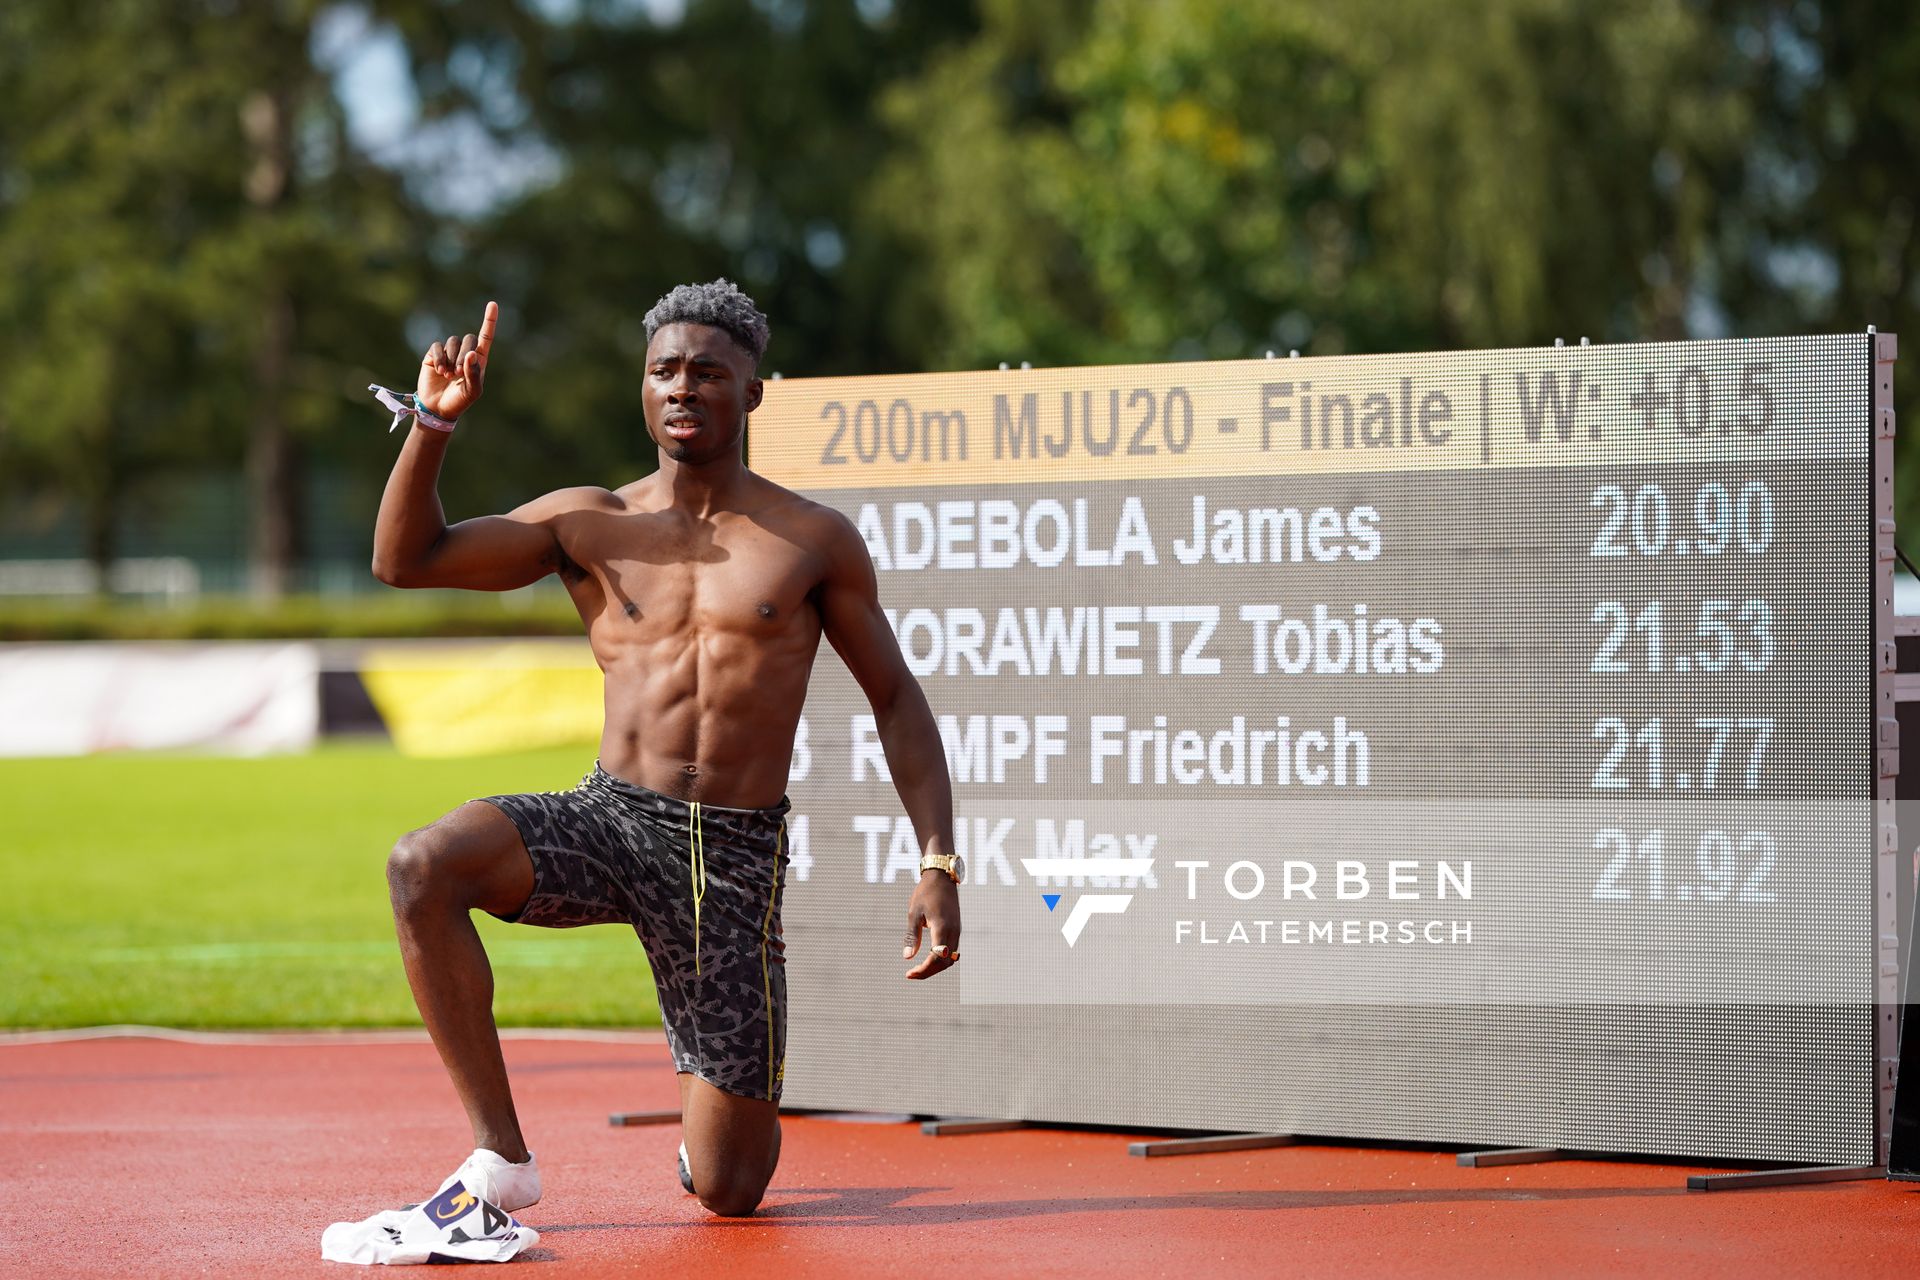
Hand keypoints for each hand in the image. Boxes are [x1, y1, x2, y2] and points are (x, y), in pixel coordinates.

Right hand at [415, 301, 497, 422]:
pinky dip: (439, 358)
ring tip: (448, 375)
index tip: (493, 304)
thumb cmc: (459, 401)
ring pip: (452, 342)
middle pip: (468, 339)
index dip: (489, 320)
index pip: (486, 337)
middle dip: (464, 355)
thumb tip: (471, 354)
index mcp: (479, 360)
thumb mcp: (472, 391)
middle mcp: (464, 353)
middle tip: (459, 373)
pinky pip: (437, 346)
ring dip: (451, 358)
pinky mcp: (433, 355)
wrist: (438, 409)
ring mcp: (449, 353)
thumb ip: (474, 373)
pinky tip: (439, 371)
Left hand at [902, 870, 961, 979]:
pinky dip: (941, 959)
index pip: (936, 958)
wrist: (942, 877)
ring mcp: (957, 931)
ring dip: (935, 967)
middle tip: (911, 974)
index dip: (924, 970)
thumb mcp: (914, 913)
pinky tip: (928, 958)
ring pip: (950, 958)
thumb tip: (907, 957)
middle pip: (945, 962)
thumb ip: (912, 936)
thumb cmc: (925, 893)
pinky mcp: (956, 929)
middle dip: (929, 971)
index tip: (909, 973)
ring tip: (918, 968)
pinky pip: (952, 951)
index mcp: (942, 928)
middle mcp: (953, 932)